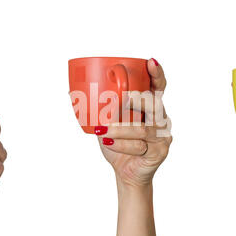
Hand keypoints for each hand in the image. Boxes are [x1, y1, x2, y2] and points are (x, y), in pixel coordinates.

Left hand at [96, 58, 171, 187]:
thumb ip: (100, 109)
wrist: (126, 173)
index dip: (157, 74)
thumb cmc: (119, 145)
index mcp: (151, 108)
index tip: (150, 62)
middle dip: (135, 101)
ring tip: (103, 130)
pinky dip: (121, 144)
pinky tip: (108, 142)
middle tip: (119, 102)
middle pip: (154, 104)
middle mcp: (161, 119)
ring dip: (121, 129)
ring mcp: (163, 136)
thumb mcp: (107, 123)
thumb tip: (73, 92)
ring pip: (143, 128)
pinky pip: (139, 146)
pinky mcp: (159, 152)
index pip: (159, 87)